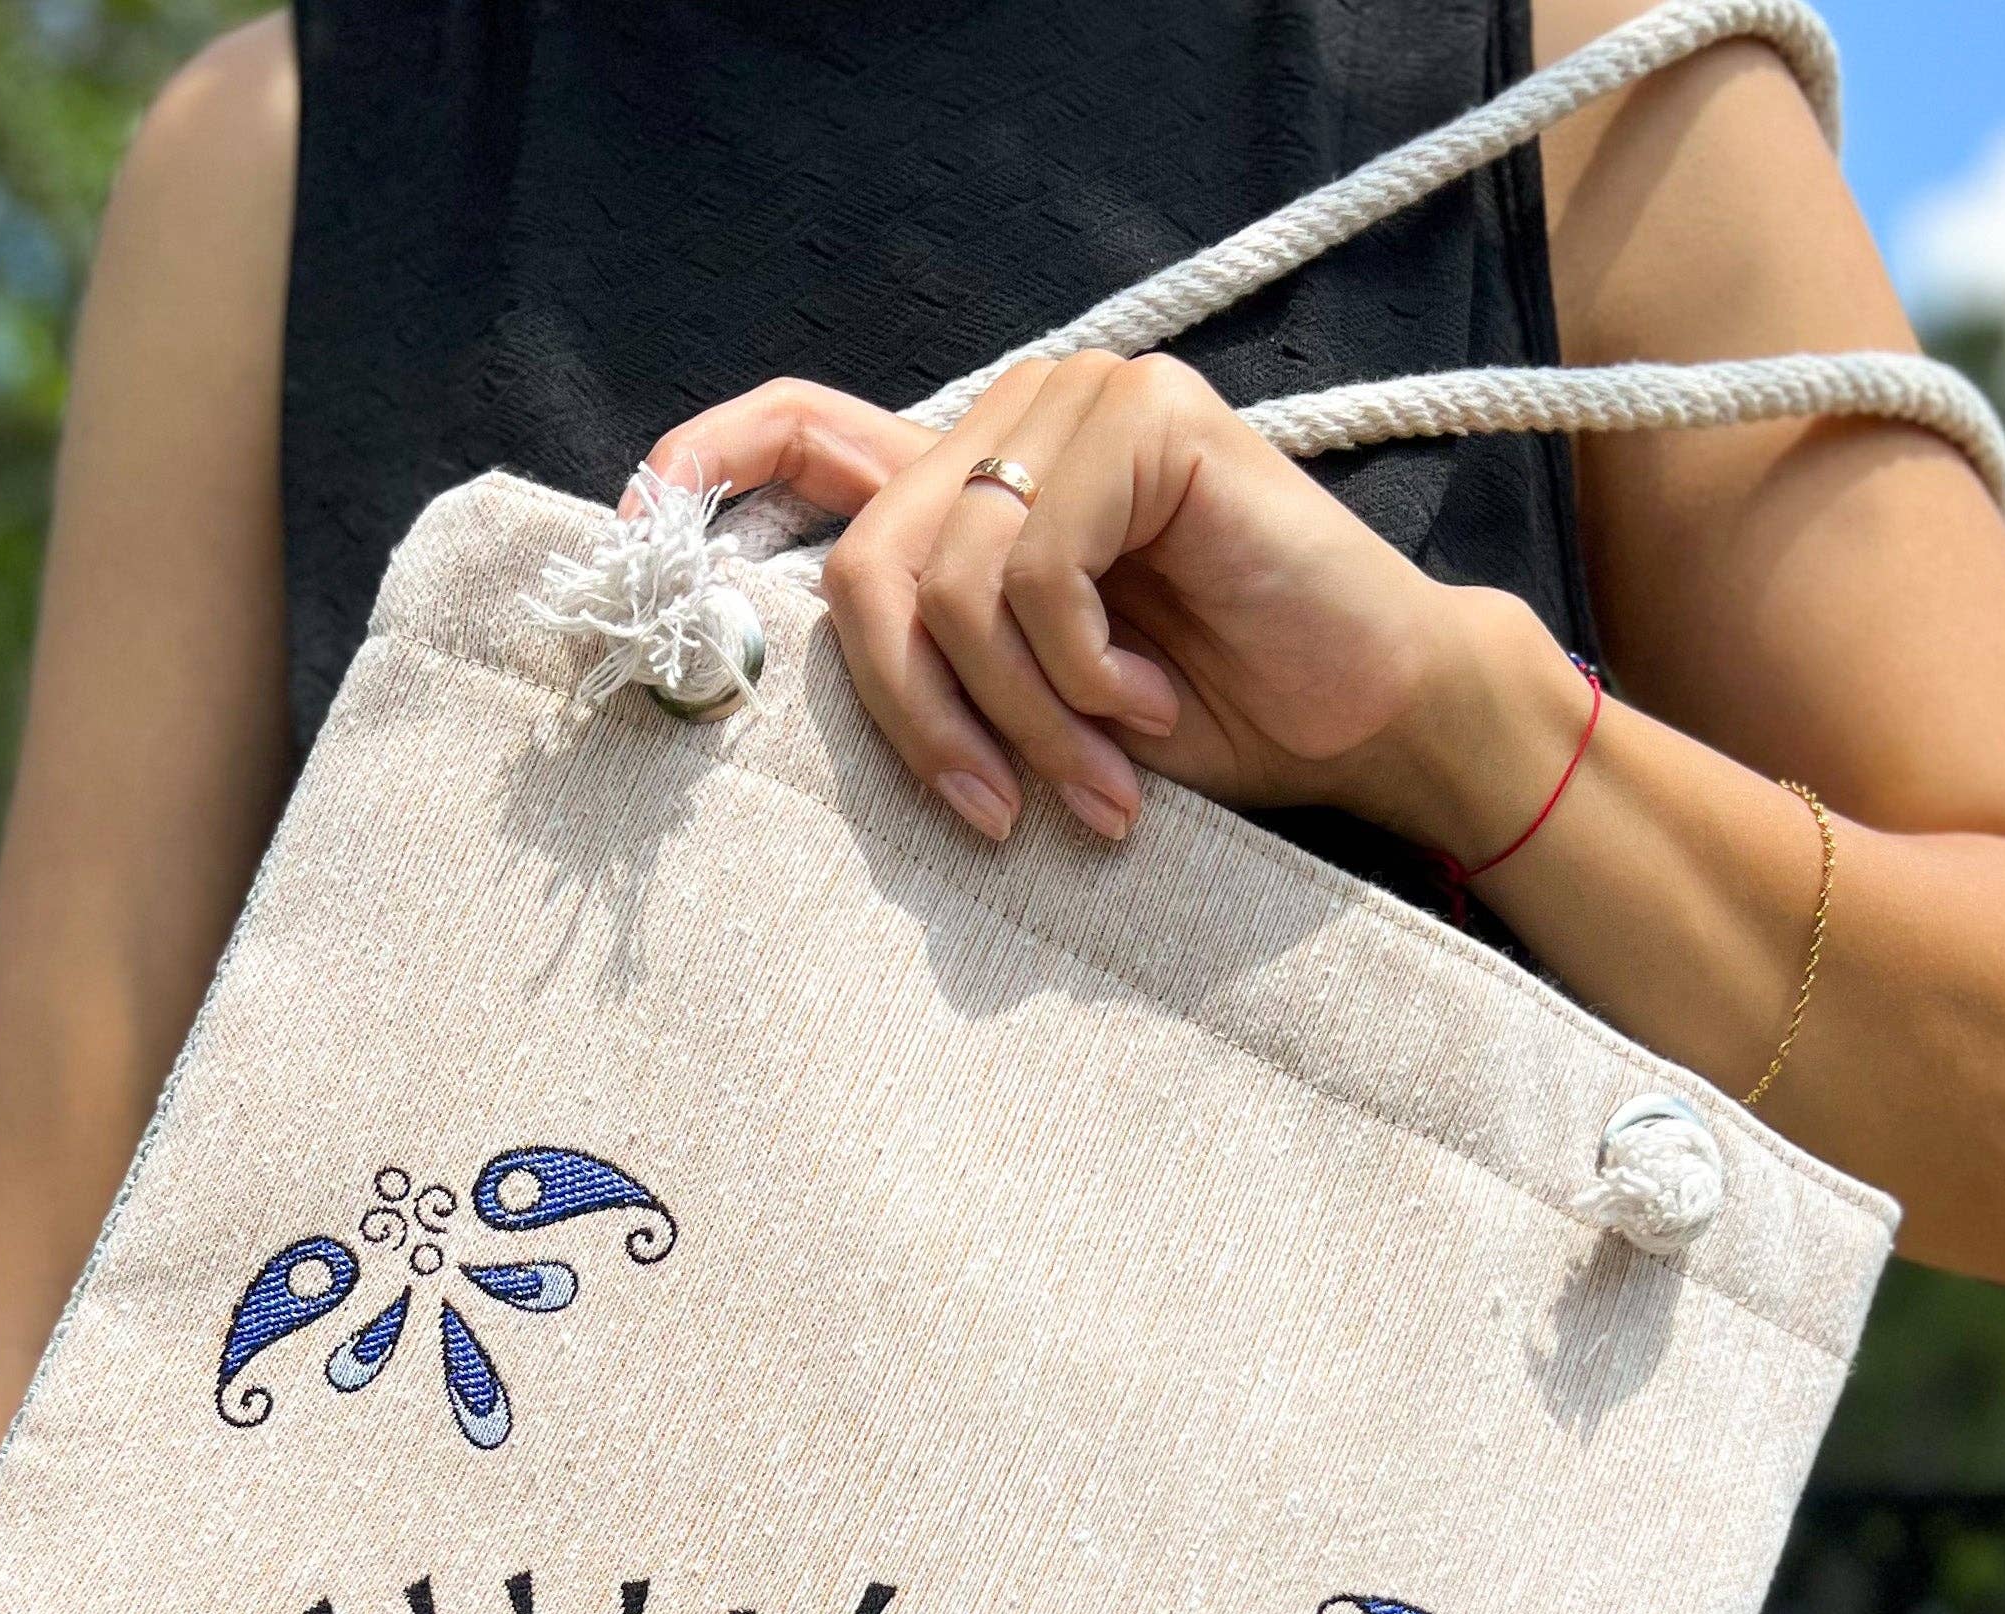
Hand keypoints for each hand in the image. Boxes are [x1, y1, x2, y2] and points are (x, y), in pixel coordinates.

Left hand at [644, 355, 1584, 851]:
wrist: (1368, 718)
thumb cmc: (1205, 730)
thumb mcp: (1030, 710)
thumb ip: (927, 667)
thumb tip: (770, 678)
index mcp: (972, 482)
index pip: (805, 430)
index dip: (710, 461)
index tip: (636, 521)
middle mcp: (1014, 421)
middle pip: (865, 566)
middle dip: (919, 720)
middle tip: (995, 818)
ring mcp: (1081, 404)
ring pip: (948, 581)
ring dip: (1020, 722)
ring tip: (1102, 788)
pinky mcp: (1147, 419)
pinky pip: (1035, 569)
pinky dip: (1079, 672)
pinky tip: (1148, 708)